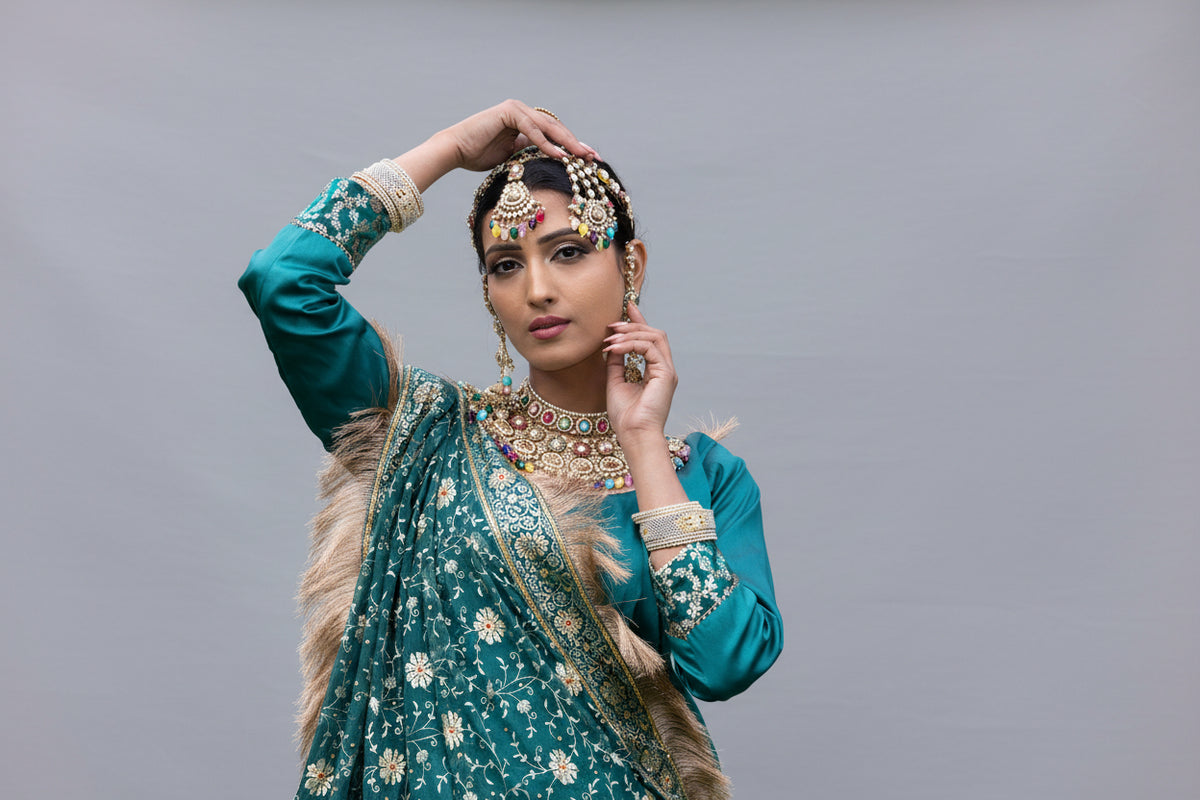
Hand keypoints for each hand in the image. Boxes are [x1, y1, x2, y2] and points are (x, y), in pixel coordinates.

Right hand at [441, 99, 597, 172]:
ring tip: (582, 156)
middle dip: (576, 143)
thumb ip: (531, 154)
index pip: (554, 132)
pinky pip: (532, 129)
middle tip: (593, 157)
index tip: (589, 159)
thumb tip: (553, 164)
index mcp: (524, 120)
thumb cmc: (479, 157)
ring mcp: (515, 109)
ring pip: (548, 126)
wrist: (455, 151)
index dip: (572, 145)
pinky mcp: (508, 112)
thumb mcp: (513, 157)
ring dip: (567, 142)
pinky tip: (560, 155)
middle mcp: (522, 111)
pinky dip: (546, 143)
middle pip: (556, 128)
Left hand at [603, 303, 678, 443]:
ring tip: (610, 336)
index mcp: (655, 371)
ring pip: (655, 337)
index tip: (627, 307)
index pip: (649, 339)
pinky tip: (614, 347)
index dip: (639, 321)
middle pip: (654, 334)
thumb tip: (611, 344)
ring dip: (631, 332)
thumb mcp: (615, 382)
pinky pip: (650, 348)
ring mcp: (667, 371)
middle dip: (633, 324)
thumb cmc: (625, 416)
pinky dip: (631, 344)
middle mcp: (664, 369)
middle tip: (611, 324)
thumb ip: (616, 362)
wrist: (633, 435)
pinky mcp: (666, 374)